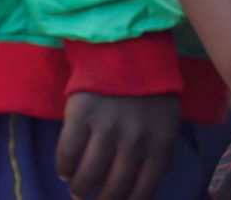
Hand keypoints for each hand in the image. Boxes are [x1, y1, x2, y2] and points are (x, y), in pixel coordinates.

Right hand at [55, 92, 179, 199]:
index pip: (144, 191)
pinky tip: (65, 168)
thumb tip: (141, 192)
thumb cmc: (149, 89)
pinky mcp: (82, 114)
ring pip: (88, 176)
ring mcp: (107, 126)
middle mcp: (135, 139)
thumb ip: (158, 153)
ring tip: (78, 189)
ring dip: (80, 188)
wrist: (128, 46)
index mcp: (161, 141)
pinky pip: (67, 153)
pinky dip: (64, 166)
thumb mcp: (165, 120)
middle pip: (115, 188)